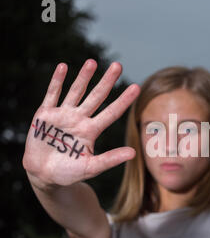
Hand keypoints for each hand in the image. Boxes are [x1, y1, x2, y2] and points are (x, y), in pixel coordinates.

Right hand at [22, 59, 139, 187]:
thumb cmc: (69, 172)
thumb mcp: (91, 167)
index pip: (112, 112)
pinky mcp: (45, 115)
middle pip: (96, 97)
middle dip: (107, 81)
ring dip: (83, 77)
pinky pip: (52, 95)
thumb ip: (110, 159)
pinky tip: (64, 67)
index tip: (137, 87)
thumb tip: (134, 153)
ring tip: (93, 62)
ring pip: (76, 92)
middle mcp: (79, 119)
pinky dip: (57, 81)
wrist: (44, 175)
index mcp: (92, 130)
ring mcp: (62, 115)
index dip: (124, 100)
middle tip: (118, 65)